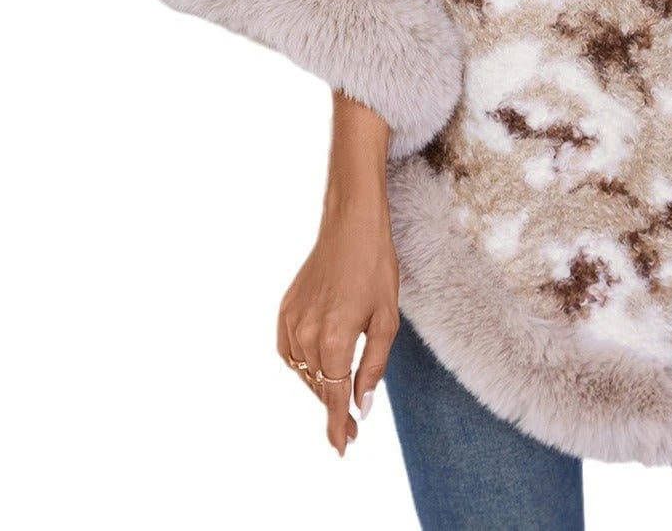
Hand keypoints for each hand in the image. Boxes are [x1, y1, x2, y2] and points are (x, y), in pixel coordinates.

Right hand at [277, 94, 398, 456]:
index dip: (337, 425)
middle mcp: (306, 332)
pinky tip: (316, 365)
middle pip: (316, 386)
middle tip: (352, 424)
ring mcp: (291, 320)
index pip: (332, 395)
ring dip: (318, 385)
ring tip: (339, 391)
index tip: (343, 448)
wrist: (351, 223)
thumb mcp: (387, 318)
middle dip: (332, 407)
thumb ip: (374, 366)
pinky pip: (288, 351)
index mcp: (335, 336)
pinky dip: (301, 364)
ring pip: (301, 371)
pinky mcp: (284, 309)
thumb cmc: (376, 266)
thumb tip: (362, 406)